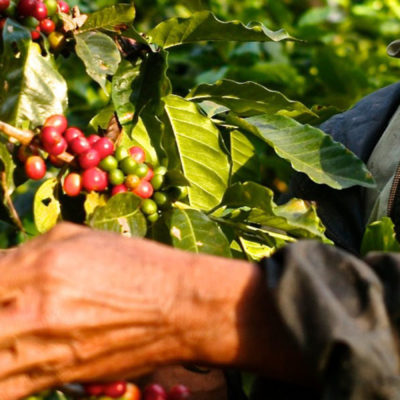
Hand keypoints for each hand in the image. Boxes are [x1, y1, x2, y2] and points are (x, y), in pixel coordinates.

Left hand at [0, 223, 188, 398]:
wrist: (178, 307)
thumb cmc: (137, 265)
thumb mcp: (84, 239)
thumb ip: (32, 249)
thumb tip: (3, 263)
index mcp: (42, 267)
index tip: (0, 281)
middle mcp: (35, 310)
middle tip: (6, 304)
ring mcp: (44, 349)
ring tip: (10, 330)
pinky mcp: (57, 377)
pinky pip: (4, 389)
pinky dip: (0, 376)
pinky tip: (9, 356)